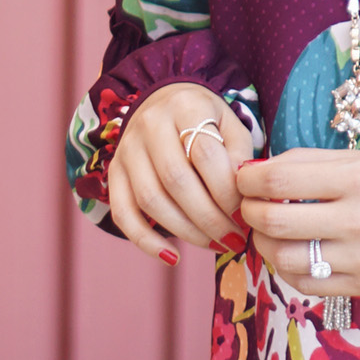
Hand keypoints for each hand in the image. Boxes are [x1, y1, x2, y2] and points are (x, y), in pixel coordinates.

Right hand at [108, 84, 254, 265]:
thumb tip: (244, 197)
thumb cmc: (207, 121)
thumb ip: (240, 155)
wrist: (165, 102)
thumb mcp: (231, 124)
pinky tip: (173, 257)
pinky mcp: (114, 173)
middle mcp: (150, 125)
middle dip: (209, 218)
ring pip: (151, 200)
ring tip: (215, 245)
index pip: (205, 154)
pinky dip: (146, 242)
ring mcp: (127, 149)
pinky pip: (123, 214)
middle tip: (234, 239)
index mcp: (185, 107)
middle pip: (176, 181)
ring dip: (186, 232)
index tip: (246, 214)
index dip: (227, 191)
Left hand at [237, 151, 359, 302]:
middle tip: (249, 205)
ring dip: (264, 244)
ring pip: (284, 258)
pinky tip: (292, 254)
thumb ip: (315, 162)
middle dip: (249, 211)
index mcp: (358, 177)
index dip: (248, 179)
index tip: (244, 178)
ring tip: (268, 232)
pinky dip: (288, 269)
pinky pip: (308, 284)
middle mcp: (358, 218)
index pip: (278, 180)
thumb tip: (262, 168)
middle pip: (274, 221)